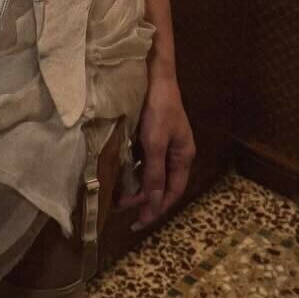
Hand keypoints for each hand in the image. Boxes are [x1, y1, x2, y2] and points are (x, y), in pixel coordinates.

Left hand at [115, 72, 193, 231]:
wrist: (153, 74)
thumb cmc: (157, 108)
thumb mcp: (155, 143)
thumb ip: (154, 174)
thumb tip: (155, 205)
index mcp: (183, 156)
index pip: (172, 192)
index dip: (157, 209)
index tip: (138, 223)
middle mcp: (175, 152)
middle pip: (161, 183)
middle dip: (142, 197)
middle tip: (119, 207)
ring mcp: (162, 142)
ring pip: (149, 171)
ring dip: (134, 184)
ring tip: (115, 194)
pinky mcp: (150, 132)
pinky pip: (142, 158)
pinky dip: (131, 168)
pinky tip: (117, 172)